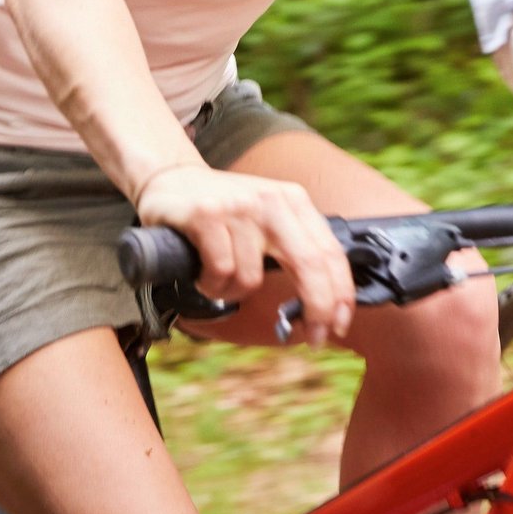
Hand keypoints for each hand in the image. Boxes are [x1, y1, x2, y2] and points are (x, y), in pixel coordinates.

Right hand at [132, 165, 355, 344]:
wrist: (171, 176)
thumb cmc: (224, 209)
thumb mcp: (268, 216)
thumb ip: (294, 247)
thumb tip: (323, 301)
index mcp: (293, 201)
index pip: (329, 250)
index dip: (341, 292)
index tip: (340, 323)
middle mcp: (271, 201)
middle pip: (309, 264)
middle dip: (317, 308)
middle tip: (314, 337)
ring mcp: (239, 207)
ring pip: (252, 279)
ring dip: (233, 293)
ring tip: (217, 277)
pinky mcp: (206, 215)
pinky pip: (220, 272)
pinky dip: (210, 284)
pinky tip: (201, 271)